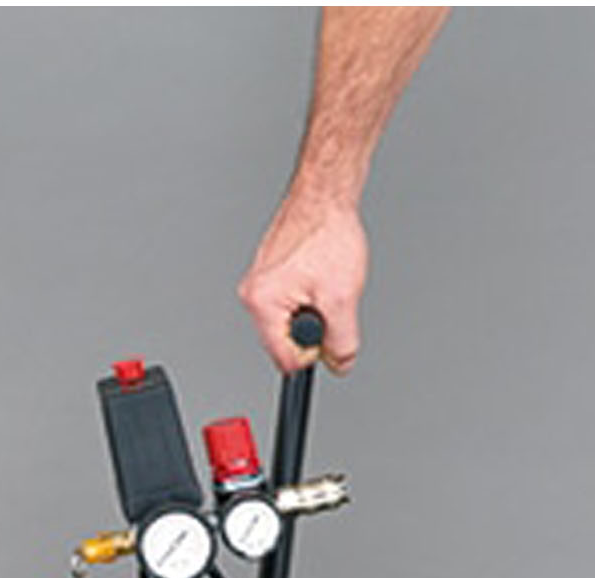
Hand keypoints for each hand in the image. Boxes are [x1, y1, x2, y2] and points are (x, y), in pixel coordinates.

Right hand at [238, 190, 367, 375]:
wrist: (325, 197)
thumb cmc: (327, 233)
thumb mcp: (342, 297)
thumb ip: (342, 341)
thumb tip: (341, 363)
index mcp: (261, 304)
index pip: (285, 359)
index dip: (313, 353)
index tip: (328, 334)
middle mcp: (252, 296)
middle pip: (284, 342)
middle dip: (312, 328)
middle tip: (328, 299)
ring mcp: (258, 285)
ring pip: (288, 323)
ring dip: (311, 311)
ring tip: (324, 282)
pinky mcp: (268, 276)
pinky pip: (288, 304)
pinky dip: (308, 296)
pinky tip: (318, 275)